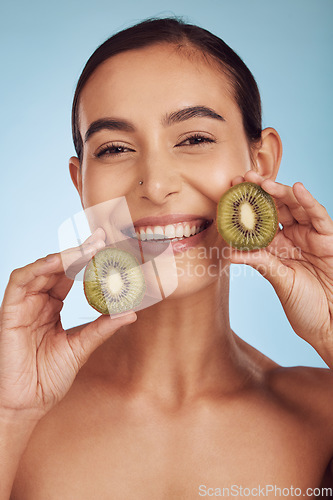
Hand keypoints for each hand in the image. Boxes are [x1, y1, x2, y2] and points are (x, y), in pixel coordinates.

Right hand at [0, 228, 136, 420]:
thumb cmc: (50, 377)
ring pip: (40, 270)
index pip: (70, 275)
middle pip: (57, 267)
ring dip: (63, 257)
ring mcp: (24, 305)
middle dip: (79, 251)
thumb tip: (131, 312)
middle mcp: (38, 302)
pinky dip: (38, 268)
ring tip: (87, 250)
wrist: (28, 403)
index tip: (108, 246)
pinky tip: (58, 262)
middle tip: (101, 239)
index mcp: (52, 307)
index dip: (87, 259)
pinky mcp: (11, 312)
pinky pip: (20, 282)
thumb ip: (102, 328)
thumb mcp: (81, 347)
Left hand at [229, 170, 332, 366]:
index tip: (229, 190)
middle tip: (243, 178)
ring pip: (295, 207)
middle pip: (276, 207)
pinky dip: (308, 202)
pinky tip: (297, 189)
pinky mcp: (328, 238)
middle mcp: (292, 237)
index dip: (246, 205)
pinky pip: (318, 216)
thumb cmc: (304, 305)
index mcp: (276, 246)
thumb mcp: (278, 279)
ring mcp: (310, 236)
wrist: (329, 323)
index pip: (259, 220)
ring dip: (280, 192)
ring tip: (262, 182)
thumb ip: (258, 261)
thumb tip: (227, 252)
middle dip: (260, 191)